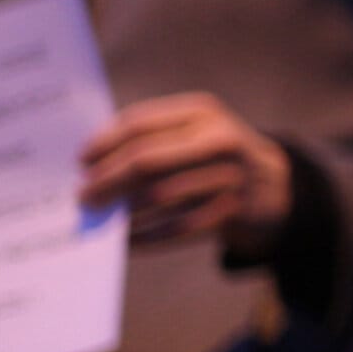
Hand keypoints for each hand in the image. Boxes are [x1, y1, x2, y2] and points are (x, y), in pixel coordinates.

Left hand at [79, 93, 292, 258]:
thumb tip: (93, 163)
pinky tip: (126, 239)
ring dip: (123, 210)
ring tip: (100, 217)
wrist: (272, 183)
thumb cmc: (213, 156)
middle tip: (82, 196)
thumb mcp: (195, 131)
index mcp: (202, 112)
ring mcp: (228, 176)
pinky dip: (147, 235)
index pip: (140, 124)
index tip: (80, 161)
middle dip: (107, 180)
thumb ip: (153, 137)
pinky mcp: (232, 210)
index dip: (104, 144)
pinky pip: (178, 227)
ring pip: (160, 196)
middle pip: (146, 160)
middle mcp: (218, 139)